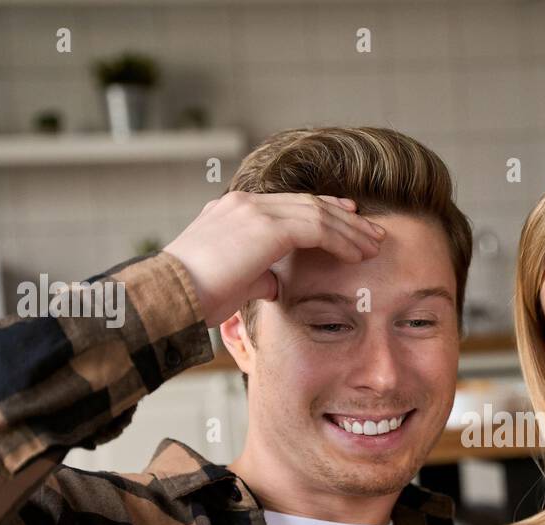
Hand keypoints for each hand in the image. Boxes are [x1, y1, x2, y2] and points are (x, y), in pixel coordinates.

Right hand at [163, 192, 384, 327]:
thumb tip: (274, 282)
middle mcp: (244, 204)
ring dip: (350, 230)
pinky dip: (342, 240)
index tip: (347, 220)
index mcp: (232, 212)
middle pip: (307, 203)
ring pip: (317, 213)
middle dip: (344, 217)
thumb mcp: (231, 284)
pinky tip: (358, 253)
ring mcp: (254, 211)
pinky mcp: (265, 226)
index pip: (288, 205)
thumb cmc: (194, 300)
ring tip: (374, 245)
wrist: (170, 297)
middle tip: (372, 230)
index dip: (322, 210)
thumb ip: (256, 277)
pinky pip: (316, 228)